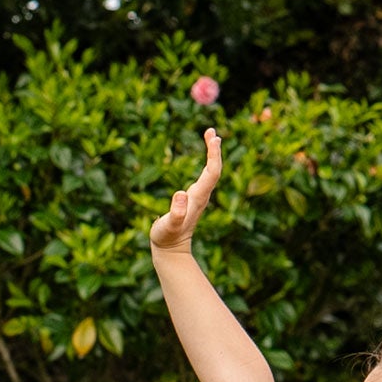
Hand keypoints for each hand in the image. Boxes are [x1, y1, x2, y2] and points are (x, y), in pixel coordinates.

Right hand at [149, 128, 222, 252]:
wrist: (171, 251)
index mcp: (197, 199)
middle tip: (211, 130)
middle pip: (214, 170)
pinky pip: (206, 176)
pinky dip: (207, 162)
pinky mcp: (195, 199)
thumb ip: (175, 213)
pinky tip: (206, 155)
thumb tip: (181, 194)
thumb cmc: (167, 238)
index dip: (214, 155)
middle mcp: (202, 196)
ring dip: (212, 154)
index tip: (213, 138)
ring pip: (212, 172)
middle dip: (214, 149)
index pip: (212, 173)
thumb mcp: (168, 226)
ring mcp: (199, 198)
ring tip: (211, 136)